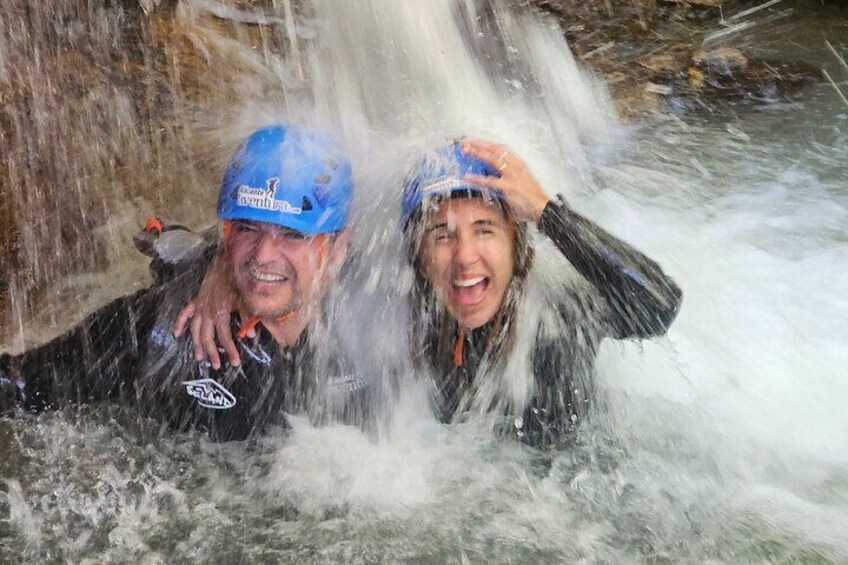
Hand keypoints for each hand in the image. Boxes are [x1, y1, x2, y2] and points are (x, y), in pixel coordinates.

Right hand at [173, 253, 243, 368]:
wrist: (226, 262)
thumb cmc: (238, 281)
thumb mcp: (245, 300)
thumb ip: (246, 318)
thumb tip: (249, 336)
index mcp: (220, 314)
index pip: (225, 338)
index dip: (230, 352)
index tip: (235, 363)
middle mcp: (207, 313)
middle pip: (207, 339)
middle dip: (212, 354)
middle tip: (217, 366)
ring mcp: (199, 307)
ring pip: (195, 331)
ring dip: (196, 345)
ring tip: (199, 358)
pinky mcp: (195, 301)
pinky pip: (184, 314)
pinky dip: (180, 324)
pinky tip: (177, 334)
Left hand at [461, 139, 550, 222]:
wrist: (543, 207)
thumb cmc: (531, 197)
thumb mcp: (518, 181)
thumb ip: (505, 175)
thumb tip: (490, 173)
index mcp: (518, 163)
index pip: (500, 148)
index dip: (487, 144)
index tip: (475, 142)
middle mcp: (516, 165)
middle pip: (495, 149)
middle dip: (479, 144)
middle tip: (466, 143)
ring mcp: (512, 175)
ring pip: (492, 159)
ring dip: (478, 154)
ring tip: (466, 152)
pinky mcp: (509, 186)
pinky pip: (490, 181)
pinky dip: (477, 178)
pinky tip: (468, 177)